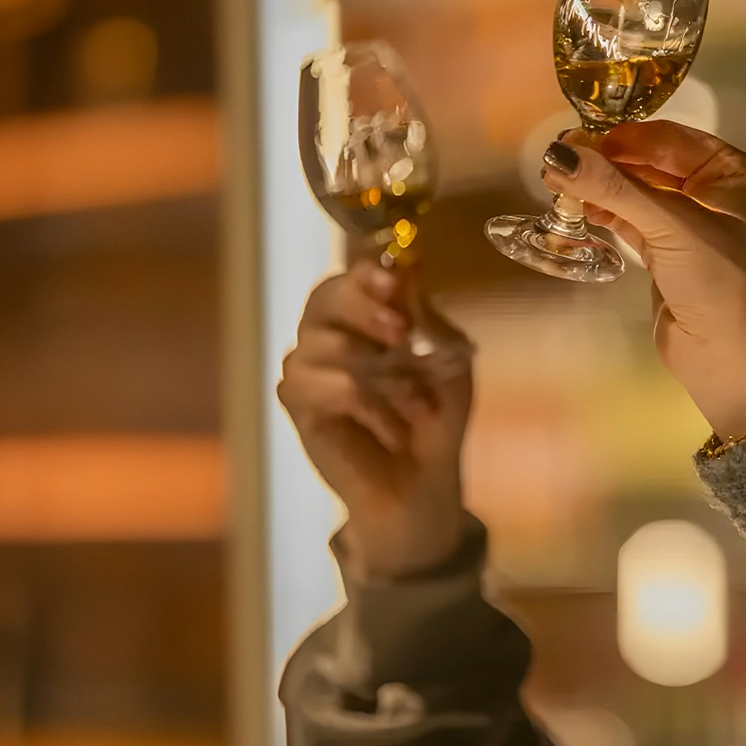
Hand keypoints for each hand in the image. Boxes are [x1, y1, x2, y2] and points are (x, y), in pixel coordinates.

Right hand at [277, 261, 473, 579]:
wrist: (423, 480)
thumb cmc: (436, 414)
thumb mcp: (448, 360)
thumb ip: (426, 316)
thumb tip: (411, 265)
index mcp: (366, 312)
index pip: (352, 275)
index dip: (367, 273)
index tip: (393, 280)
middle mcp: (329, 331)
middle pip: (324, 297)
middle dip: (364, 309)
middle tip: (400, 333)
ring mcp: (307, 366)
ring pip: (324, 344)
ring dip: (381, 374)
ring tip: (417, 404)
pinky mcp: (297, 404)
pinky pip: (320, 387)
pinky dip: (367, 408)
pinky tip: (392, 430)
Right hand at [543, 122, 745, 436]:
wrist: (730, 358)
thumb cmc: (717, 281)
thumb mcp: (669, 226)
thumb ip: (614, 188)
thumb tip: (559, 151)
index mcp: (733, 172)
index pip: (668, 139)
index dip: (622, 137)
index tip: (575, 137)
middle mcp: (714, 190)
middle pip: (649, 163)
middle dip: (606, 162)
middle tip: (557, 158)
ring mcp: (690, 223)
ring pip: (637, 192)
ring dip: (600, 187)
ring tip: (555, 180)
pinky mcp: (667, 252)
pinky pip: (631, 220)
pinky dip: (606, 212)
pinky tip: (576, 206)